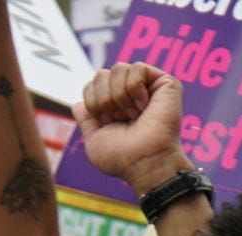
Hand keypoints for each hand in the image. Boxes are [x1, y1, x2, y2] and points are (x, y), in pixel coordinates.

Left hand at [73, 62, 191, 194]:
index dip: (92, 102)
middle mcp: (130, 94)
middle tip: (119, 118)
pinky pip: (137, 68)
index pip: (91, 85)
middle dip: (104, 99)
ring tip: (133, 115)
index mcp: (114, 106)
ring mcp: (148, 87)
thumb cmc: (121, 158)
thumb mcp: (94, 140)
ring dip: (119, 96)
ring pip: (119, 68)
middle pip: (102, 73)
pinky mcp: (165, 82)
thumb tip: (77, 104)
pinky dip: (134, 89)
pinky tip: (144, 107)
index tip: (105, 122)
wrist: (143, 162)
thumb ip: (86, 121)